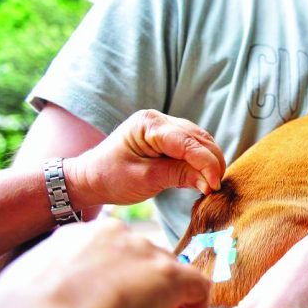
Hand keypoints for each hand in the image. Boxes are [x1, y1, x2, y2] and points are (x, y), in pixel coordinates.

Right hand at [0, 219, 210, 307]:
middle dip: (143, 297)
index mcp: (74, 237)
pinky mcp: (170, 274)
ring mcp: (143, 251)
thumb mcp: (43, 304)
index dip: (116, 285)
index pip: (110, 253)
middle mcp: (113, 235)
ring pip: (169, 276)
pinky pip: (198, 288)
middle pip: (143, 263)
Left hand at [68, 109, 226, 206]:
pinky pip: (193, 146)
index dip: (206, 163)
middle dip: (212, 162)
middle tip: (217, 187)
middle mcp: (160, 119)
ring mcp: (165, 126)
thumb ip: (179, 176)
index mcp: (149, 124)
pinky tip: (204, 176)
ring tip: (212, 184)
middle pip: (199, 138)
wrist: (91, 177)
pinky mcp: (168, 137)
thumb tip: (210, 183)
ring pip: (200, 141)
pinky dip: (202, 160)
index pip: (188, 142)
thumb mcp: (145, 179)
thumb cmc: (111, 178)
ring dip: (210, 161)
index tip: (215, 185)